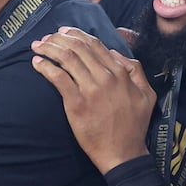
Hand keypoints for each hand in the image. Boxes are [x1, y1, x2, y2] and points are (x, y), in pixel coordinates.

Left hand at [31, 26, 154, 172]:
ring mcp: (90, 89)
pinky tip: (37, 62)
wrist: (123, 153)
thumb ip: (136, 71)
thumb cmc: (134, 126)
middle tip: (46, 37)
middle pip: (78, 47)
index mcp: (120, 72)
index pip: (95, 44)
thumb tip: (116, 54)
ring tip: (37, 46)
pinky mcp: (76, 103)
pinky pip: (58, 77)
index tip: (63, 32)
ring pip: (67, 58)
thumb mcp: (147, 94)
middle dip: (58, 38)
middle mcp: (105, 77)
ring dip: (49, 48)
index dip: (76, 34)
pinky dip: (45, 66)